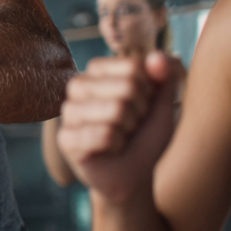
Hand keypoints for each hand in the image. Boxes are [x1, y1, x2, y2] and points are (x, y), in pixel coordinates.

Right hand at [57, 51, 183, 202]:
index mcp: (98, 71)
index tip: (143, 106)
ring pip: (116, 110)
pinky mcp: (66, 139)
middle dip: (140, 112)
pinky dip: (117, 146)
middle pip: (127, 87)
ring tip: (120, 137)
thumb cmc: (144, 136)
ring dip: (129, 130)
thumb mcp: (162, 105)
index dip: (148, 91)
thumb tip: (159, 55)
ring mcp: (69, 112)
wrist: (134, 175)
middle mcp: (78, 86)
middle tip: (131, 125)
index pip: (134, 67)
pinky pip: (104, 135)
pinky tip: (110, 150)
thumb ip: (164, 78)